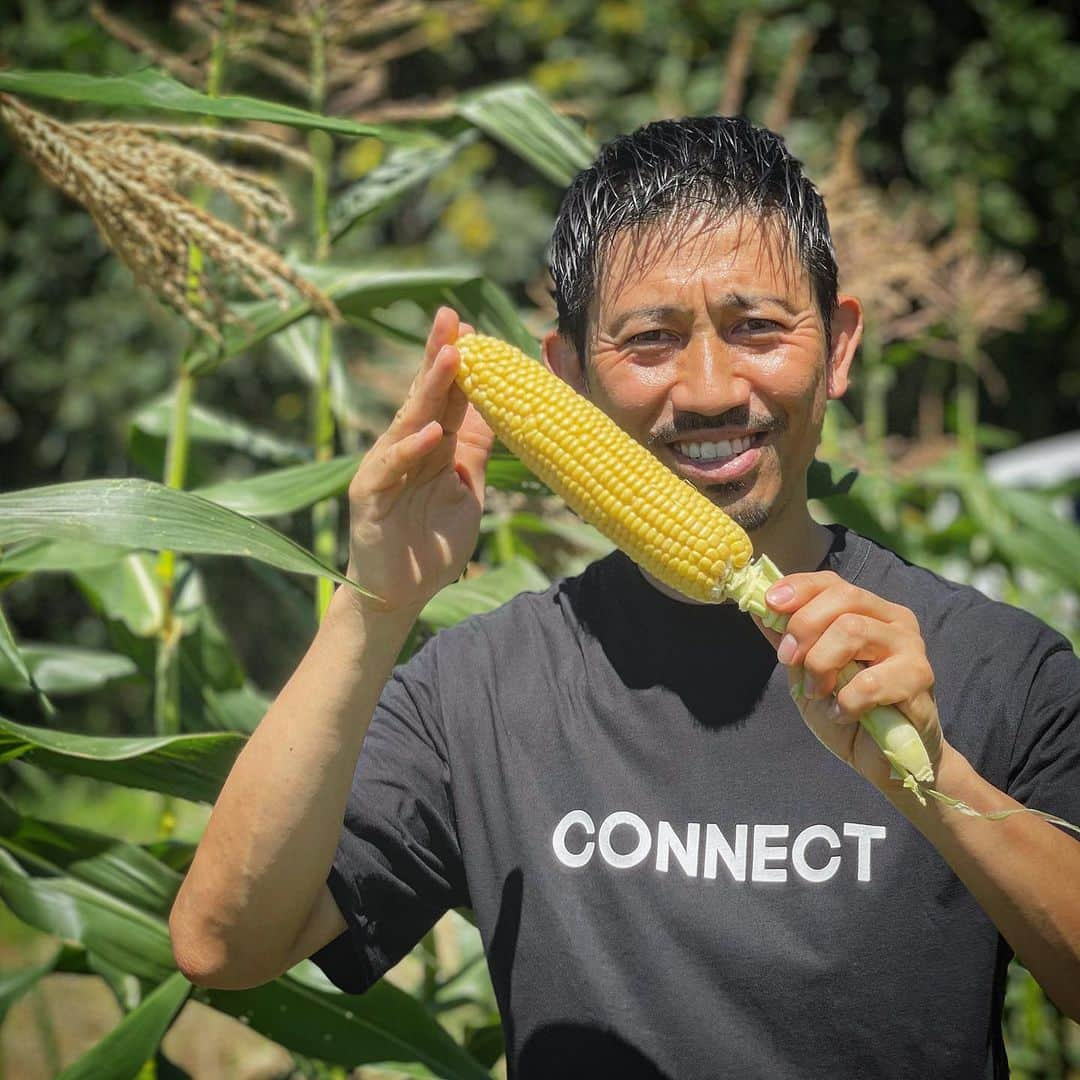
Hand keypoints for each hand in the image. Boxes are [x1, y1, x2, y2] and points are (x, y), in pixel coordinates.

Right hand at [343, 307, 493, 614]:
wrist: (401, 594)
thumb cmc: (432, 544)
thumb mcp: (465, 490)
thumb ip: (474, 451)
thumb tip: (499, 409)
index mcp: (431, 448)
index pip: (447, 398)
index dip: (460, 365)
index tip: (475, 329)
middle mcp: (406, 450)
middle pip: (425, 397)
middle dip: (440, 356)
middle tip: (452, 317)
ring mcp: (385, 471)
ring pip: (408, 422)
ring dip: (430, 389)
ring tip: (451, 356)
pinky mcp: (368, 497)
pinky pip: (391, 468)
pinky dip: (410, 450)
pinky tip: (431, 432)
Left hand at [759, 571, 947, 789]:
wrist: (884, 758)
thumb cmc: (846, 710)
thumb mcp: (806, 673)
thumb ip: (788, 641)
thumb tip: (758, 609)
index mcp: (867, 611)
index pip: (832, 583)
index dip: (798, 588)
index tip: (769, 604)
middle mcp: (893, 620)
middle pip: (843, 598)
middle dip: (804, 626)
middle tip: (788, 659)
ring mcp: (910, 646)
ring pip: (852, 630)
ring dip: (821, 665)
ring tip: (818, 692)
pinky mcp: (920, 679)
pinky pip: (870, 681)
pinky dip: (845, 701)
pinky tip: (843, 714)